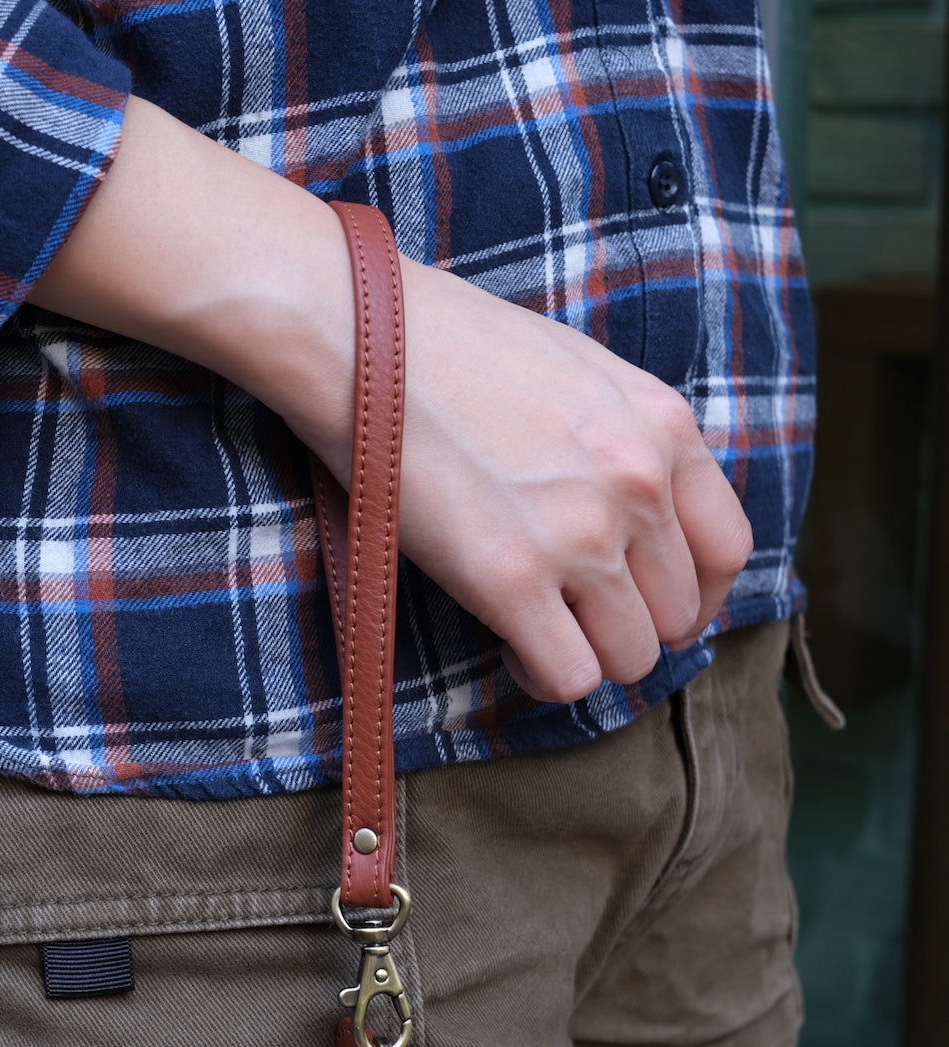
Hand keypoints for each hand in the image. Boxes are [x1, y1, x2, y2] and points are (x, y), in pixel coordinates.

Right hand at [384, 259, 751, 702]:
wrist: (354, 333)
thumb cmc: (445, 343)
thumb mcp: (573, 367)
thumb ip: (624, 434)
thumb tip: (633, 507)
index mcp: (662, 425)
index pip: (728, 549)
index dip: (695, 594)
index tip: (649, 602)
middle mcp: (637, 483)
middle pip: (680, 615)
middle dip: (629, 628)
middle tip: (576, 618)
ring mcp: (578, 534)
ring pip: (630, 657)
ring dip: (587, 656)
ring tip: (536, 629)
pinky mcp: (508, 578)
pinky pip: (568, 676)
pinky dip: (543, 676)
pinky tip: (508, 642)